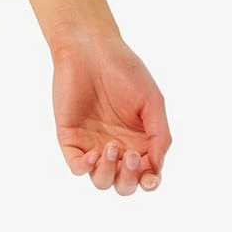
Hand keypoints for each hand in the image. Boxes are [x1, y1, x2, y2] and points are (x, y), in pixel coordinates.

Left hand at [51, 27, 171, 194]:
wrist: (90, 47)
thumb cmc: (124, 69)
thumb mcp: (152, 101)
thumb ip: (160, 136)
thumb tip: (157, 168)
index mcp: (139, 140)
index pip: (146, 176)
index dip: (150, 183)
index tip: (150, 176)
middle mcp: (116, 146)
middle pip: (124, 185)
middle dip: (130, 180)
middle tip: (131, 155)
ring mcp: (92, 142)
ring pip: (101, 181)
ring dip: (109, 174)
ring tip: (111, 147)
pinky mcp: (70, 135)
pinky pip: (77, 166)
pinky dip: (87, 168)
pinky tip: (94, 153)